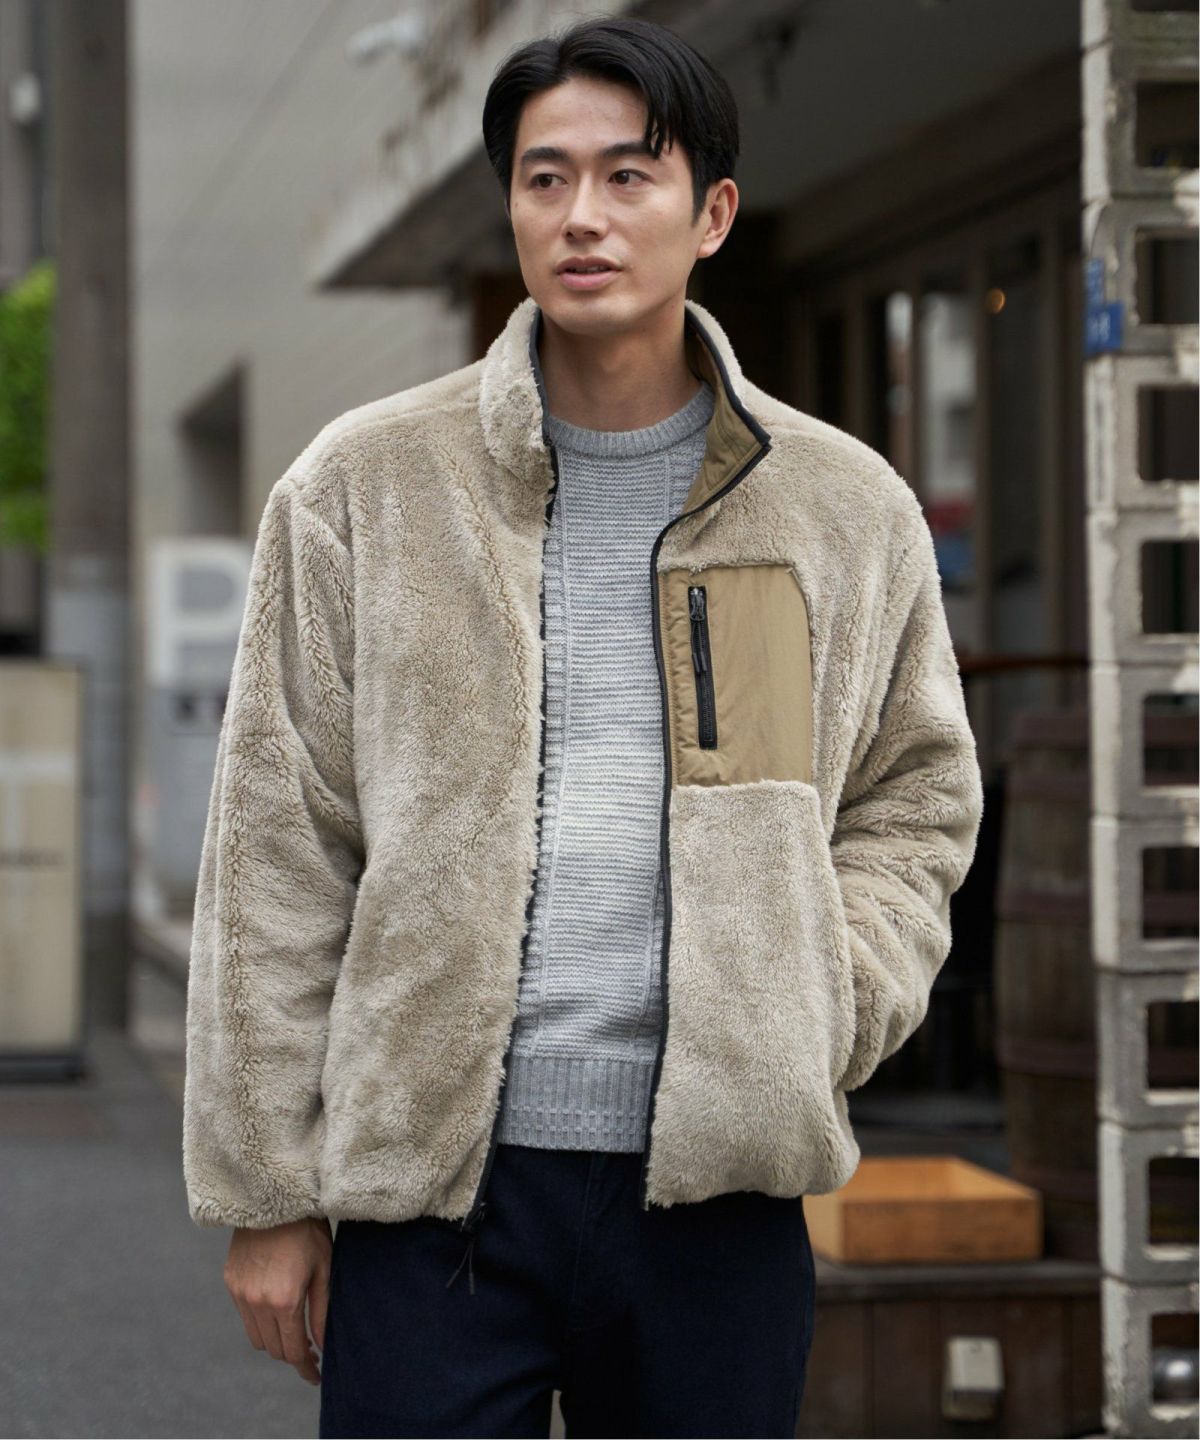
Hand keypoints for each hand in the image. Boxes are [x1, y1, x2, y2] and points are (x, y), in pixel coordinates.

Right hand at [224, 1217, 332, 1385]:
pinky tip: (276, 1308)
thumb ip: (322, 1311)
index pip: (292, 1351)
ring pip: (256, 1337)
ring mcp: (240, 1292)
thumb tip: (323, 1345)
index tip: (316, 1374)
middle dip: (292, 1355)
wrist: (276, 1198)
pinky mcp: (230, 1282)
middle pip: (273, 1349)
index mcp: (284, 1301)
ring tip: (293, 1330)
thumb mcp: (324, 1269)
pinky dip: (260, 1321)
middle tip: (309, 1351)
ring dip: (274, 1340)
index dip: (305, 1367)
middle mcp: (257, 1302)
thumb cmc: (308, 1230)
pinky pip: (245, 1316)